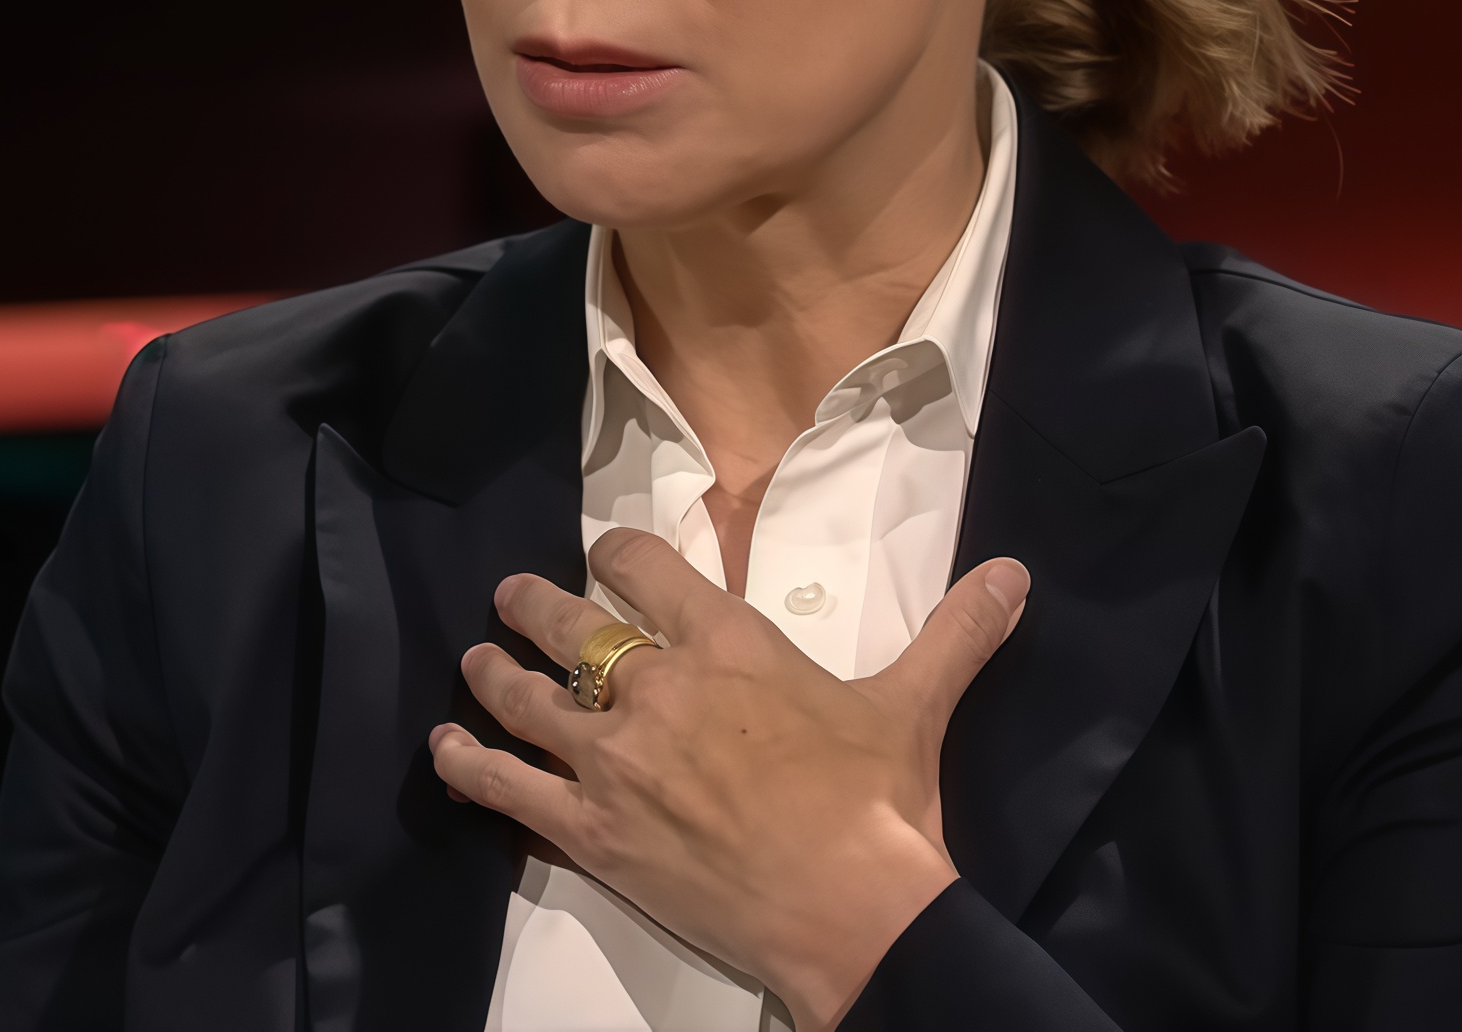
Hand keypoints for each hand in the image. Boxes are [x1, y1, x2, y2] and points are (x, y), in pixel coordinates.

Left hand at [427, 527, 1029, 1030]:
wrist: (850, 907)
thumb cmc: (879, 805)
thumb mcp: (914, 705)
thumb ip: (955, 633)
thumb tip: (1015, 575)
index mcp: (729, 645)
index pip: (650, 571)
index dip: (619, 554)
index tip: (605, 553)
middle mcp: (657, 688)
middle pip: (570, 627)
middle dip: (533, 603)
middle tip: (512, 596)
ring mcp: (613, 760)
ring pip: (525, 698)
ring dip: (492, 675)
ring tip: (474, 661)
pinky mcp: (589, 829)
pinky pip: (505, 787)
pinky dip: (468, 764)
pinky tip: (446, 750)